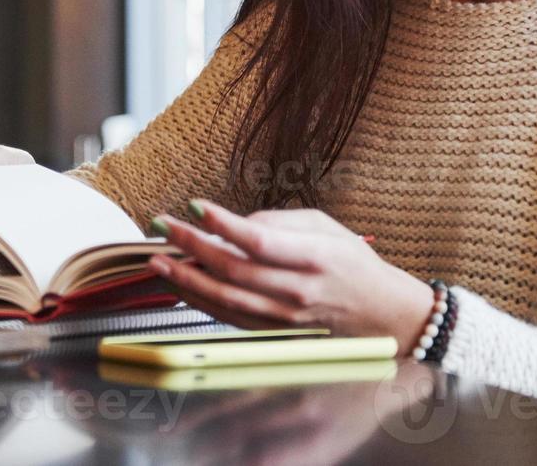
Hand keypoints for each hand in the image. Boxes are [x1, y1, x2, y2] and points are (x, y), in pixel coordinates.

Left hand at [146, 201, 436, 357]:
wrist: (377, 312)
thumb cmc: (350, 261)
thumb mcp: (326, 225)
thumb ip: (280, 221)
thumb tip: (237, 223)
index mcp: (315, 256)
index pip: (259, 240)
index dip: (223, 223)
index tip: (194, 205)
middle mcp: (298, 290)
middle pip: (234, 269)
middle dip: (191, 246)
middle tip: (162, 226)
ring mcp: (284, 316)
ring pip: (225, 298)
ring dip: (186, 278)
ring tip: (158, 259)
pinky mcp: (274, 330)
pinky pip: (229, 316)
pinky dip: (200, 301)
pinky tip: (180, 284)